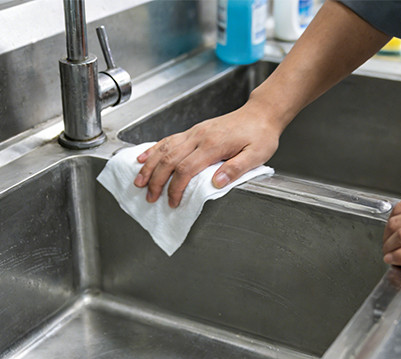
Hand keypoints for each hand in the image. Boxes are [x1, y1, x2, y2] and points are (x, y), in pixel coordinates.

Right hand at [133, 101, 281, 206]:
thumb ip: (236, 169)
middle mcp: (200, 137)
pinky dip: (154, 149)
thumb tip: (217, 183)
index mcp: (214, 145)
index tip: (173, 202)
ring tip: (139, 181)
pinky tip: (143, 157)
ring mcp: (195, 132)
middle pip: (170, 159)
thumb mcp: (257, 155)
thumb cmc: (260, 135)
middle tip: (150, 197)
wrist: (261, 113)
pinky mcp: (194, 131)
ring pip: (165, 148)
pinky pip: (169, 139)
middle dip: (156, 180)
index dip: (176, 188)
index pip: (186, 169)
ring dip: (150, 165)